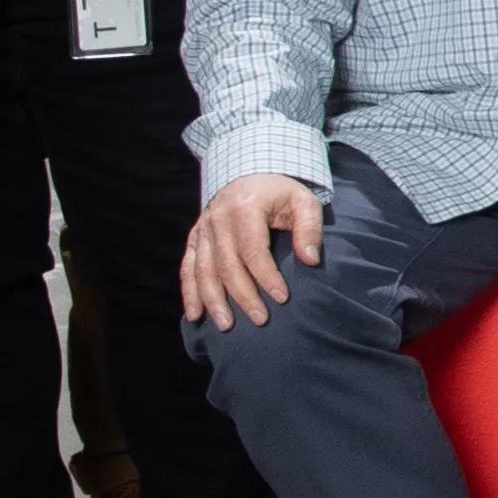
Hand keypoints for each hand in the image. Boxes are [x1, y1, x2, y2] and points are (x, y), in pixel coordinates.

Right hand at [180, 173, 321, 332]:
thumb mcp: (303, 201)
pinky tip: (195, 314)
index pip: (253, 250)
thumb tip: (310, 259)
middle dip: (243, 295)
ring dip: (213, 300)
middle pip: (227, 265)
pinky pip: (187, 268)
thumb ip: (309, 228)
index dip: (266, 276)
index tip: (281, 298)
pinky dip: (189, 292)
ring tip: (227, 325)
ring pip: (203, 271)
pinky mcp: (194, 238)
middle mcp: (217, 219)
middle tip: (260, 320)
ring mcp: (202, 229)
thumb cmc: (280, 192)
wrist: (248, 172)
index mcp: (244, 208)